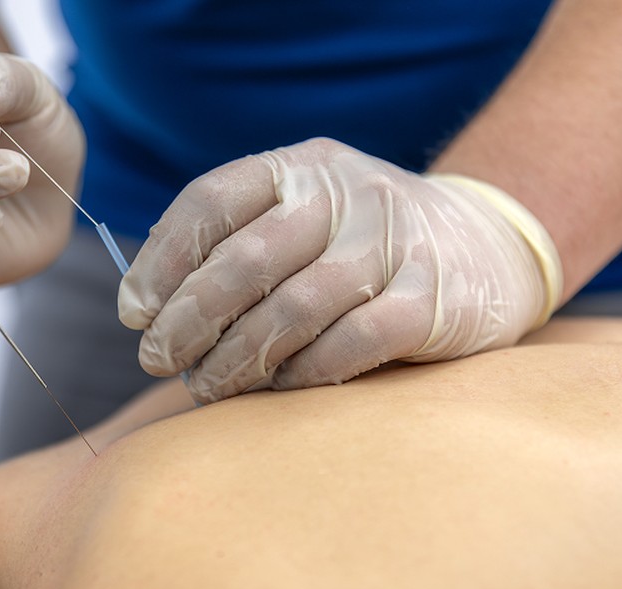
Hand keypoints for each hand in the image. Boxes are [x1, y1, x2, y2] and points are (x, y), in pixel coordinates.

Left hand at [119, 138, 561, 403]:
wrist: (487, 243)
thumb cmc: (366, 239)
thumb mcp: (307, 212)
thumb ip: (238, 243)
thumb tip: (147, 306)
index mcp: (303, 166)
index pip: (214, 200)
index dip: (163, 259)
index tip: (134, 313)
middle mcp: (346, 193)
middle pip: (246, 259)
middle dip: (189, 319)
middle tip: (158, 359)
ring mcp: (393, 243)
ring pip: (294, 308)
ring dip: (237, 358)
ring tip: (205, 387)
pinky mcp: (432, 298)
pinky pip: (352, 343)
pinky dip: (303, 374)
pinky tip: (276, 390)